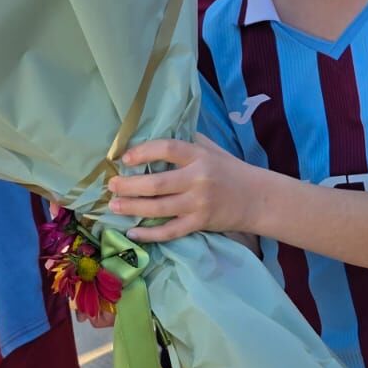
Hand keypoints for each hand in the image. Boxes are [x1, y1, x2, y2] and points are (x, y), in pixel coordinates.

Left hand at [108, 134, 259, 241]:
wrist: (256, 198)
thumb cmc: (230, 170)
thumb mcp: (212, 149)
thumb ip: (187, 142)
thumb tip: (154, 133)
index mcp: (200, 156)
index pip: (168, 149)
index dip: (144, 152)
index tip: (125, 158)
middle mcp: (198, 179)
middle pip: (157, 183)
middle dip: (129, 185)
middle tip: (111, 185)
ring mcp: (199, 204)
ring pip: (159, 208)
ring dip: (132, 207)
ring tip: (114, 205)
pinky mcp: (200, 223)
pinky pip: (170, 231)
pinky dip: (150, 234)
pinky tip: (132, 232)